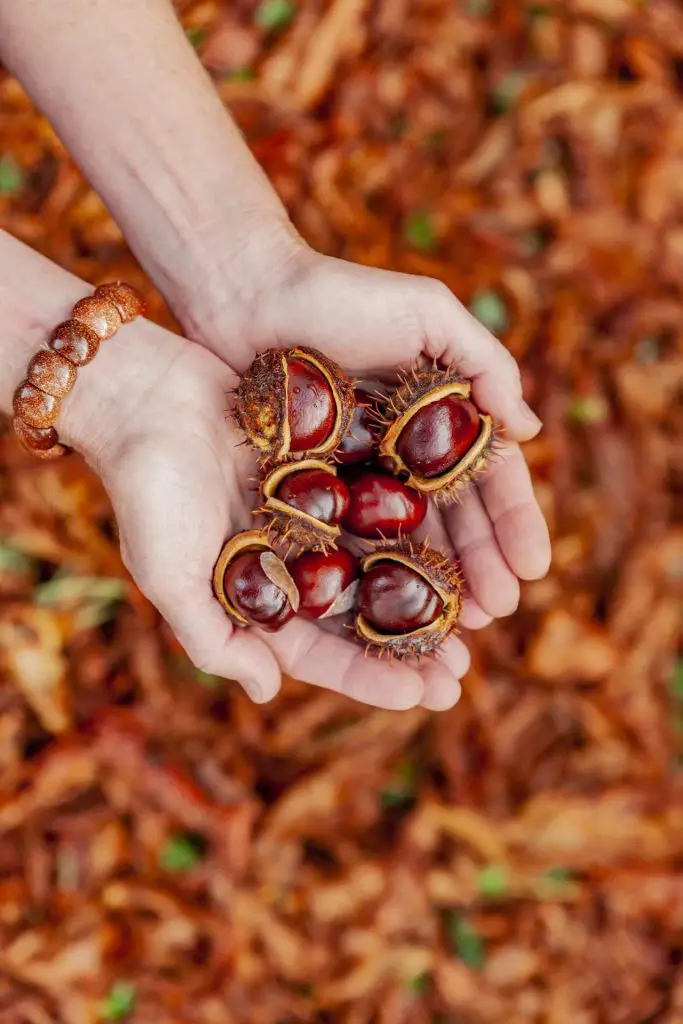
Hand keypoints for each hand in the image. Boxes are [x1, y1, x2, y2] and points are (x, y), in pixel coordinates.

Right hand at [67, 316, 468, 710]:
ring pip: (381, 559)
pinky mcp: (328, 466)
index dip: (370, 676)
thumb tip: (268, 692)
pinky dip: (417, 519)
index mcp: (254, 595)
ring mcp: (311, 513)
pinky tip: (461, 536)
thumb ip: (213, 638)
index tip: (424, 695)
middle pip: (359, 612)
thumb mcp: (169, 575)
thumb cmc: (147, 491)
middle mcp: (288, 560)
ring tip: (479, 615)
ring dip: (426, 588)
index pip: (318, 650)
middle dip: (409, 645)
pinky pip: (381, 497)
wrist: (145, 395)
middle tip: (462, 672)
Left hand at [190, 248, 551, 633]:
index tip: (532, 567)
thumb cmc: (339, 295)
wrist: (246, 295)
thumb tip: (530, 430)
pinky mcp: (309, 489)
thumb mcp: (426, 312)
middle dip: (479, 568)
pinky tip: (387, 610)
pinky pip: (346, 539)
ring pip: (405, 541)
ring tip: (456, 627)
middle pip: (452, 521)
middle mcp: (402, 453)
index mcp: (439, 416)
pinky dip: (370, 574)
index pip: (487, 479)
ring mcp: (357, 474)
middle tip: (496, 612)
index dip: (512, 523)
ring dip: (433, 585)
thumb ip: (485, 362)